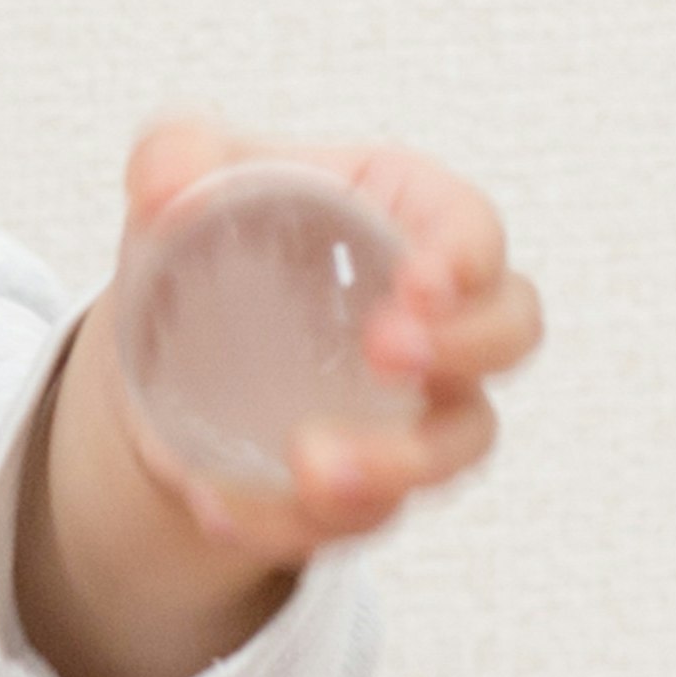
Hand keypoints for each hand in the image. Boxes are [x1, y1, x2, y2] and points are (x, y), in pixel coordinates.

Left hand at [113, 113, 543, 560]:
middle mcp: (435, 314)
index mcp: (404, 216)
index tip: (417, 282)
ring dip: (396, 466)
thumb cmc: (210, 226)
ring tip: (308, 467)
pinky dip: (289, 520)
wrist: (166, 340)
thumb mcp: (179, 172)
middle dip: (466, 349)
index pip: (472, 230)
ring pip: (456, 449)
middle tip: (385, 353)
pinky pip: (360, 517)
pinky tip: (214, 503)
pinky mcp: (371, 482)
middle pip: (510, 334)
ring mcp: (415, 406)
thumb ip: (171, 156)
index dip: (465, 258)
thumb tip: (165, 192)